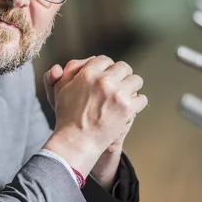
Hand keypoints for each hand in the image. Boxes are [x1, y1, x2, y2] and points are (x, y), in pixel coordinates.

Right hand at [43, 56, 146, 179]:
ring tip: (124, 97)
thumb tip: (71, 64)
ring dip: (132, 88)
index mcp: (88, 73)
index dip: (106, 68)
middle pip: (124, 67)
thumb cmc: (67, 117)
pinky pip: (142, 99)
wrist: (76, 141)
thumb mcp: (59, 90)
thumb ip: (65, 72)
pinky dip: (137, 104)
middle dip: (122, 75)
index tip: (107, 77)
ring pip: (136, 80)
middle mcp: (104, 81)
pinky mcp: (127, 108)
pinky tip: (128, 109)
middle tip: (118, 86)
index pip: (105, 60)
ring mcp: (117, 94)